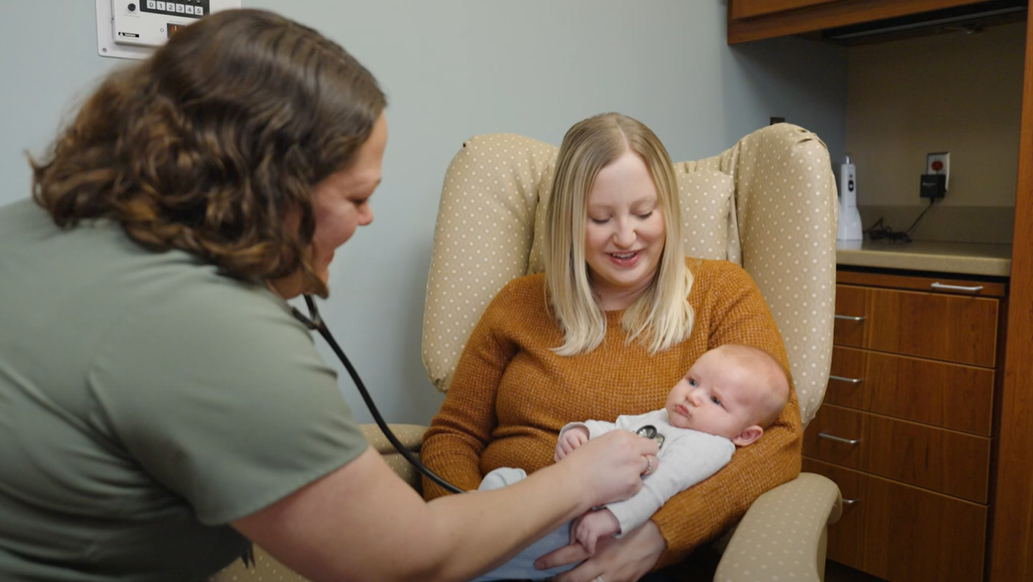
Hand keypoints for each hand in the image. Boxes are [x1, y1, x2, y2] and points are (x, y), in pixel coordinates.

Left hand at [536, 520, 664, 581]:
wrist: (662, 531)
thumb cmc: (634, 519)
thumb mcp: (611, 517)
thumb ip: (590, 524)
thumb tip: (573, 531)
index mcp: (599, 546)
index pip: (568, 556)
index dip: (551, 561)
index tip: (537, 564)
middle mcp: (604, 564)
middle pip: (574, 578)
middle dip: (557, 581)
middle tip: (544, 579)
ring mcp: (616, 576)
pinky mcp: (627, 581)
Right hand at [557, 430, 657, 508]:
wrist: (573, 482)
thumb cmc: (581, 462)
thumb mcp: (600, 442)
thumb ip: (619, 443)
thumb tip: (632, 447)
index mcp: (622, 436)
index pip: (644, 439)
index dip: (639, 448)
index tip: (632, 454)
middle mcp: (631, 449)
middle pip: (653, 450)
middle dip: (647, 456)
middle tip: (636, 464)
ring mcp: (634, 467)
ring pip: (652, 466)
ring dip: (642, 470)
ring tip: (626, 475)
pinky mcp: (634, 484)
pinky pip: (640, 484)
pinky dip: (631, 486)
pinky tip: (617, 486)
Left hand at [572, 509, 620, 554]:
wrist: (616, 516)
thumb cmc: (607, 519)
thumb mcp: (594, 520)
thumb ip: (587, 526)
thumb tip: (582, 538)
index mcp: (582, 516)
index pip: (573, 527)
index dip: (572, 536)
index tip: (572, 542)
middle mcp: (583, 520)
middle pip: (578, 535)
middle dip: (581, 542)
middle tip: (586, 547)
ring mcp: (588, 525)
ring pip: (583, 540)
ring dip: (586, 546)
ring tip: (590, 550)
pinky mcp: (594, 530)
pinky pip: (589, 543)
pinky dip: (590, 548)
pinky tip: (592, 551)